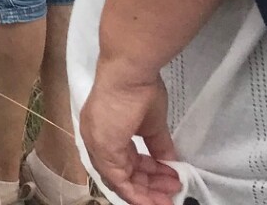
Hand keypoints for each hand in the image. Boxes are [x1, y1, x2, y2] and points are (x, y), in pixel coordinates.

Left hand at [80, 63, 182, 204]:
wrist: (129, 73)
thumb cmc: (138, 89)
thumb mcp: (152, 124)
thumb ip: (158, 146)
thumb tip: (170, 162)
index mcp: (104, 131)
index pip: (123, 161)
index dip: (146, 174)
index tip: (166, 180)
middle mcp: (96, 139)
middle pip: (122, 174)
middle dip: (149, 187)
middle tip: (170, 194)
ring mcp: (97, 144)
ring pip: (120, 180)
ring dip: (146, 192)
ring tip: (169, 197)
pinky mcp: (103, 149)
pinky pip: (119, 181)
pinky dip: (136, 193)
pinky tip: (152, 200)